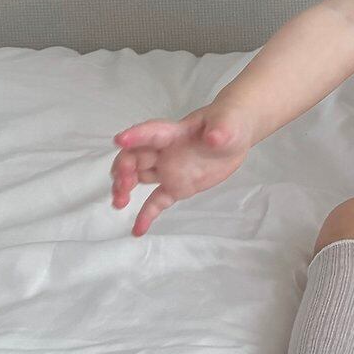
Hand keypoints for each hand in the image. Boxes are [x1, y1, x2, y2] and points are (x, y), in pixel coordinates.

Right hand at [109, 104, 252, 237]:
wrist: (234, 136)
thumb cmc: (227, 123)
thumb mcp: (227, 123)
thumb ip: (219, 130)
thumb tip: (214, 137)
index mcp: (174, 132)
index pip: (151, 132)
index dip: (135, 135)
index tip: (119, 140)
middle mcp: (164, 151)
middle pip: (136, 157)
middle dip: (124, 168)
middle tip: (124, 182)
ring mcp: (168, 170)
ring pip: (138, 178)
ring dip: (124, 189)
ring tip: (119, 203)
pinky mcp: (176, 187)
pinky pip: (157, 201)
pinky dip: (146, 215)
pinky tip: (137, 230)